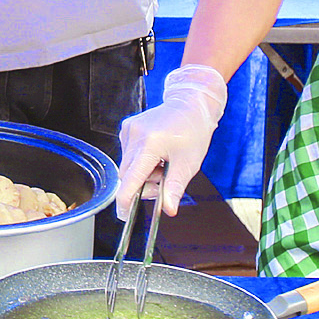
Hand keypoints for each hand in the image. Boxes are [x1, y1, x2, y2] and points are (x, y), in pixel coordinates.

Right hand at [115, 64, 227, 217]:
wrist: (191, 104)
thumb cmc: (193, 132)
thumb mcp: (188, 164)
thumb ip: (175, 188)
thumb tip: (169, 210)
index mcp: (149, 144)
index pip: (131, 179)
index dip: (126, 200)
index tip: (124, 214)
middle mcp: (134, 135)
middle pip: (127, 175)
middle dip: (143, 185)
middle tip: (164, 182)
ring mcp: (128, 130)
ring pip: (127, 166)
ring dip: (143, 173)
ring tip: (164, 164)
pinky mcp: (127, 128)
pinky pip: (128, 154)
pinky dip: (140, 161)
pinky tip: (157, 153)